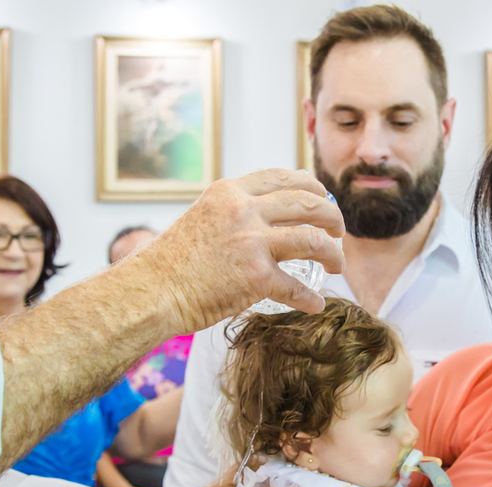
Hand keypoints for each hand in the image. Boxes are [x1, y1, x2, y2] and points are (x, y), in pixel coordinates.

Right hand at [142, 169, 345, 333]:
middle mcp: (243, 211)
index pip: (282, 177)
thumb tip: (266, 216)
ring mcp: (252, 243)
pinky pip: (298, 288)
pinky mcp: (257, 277)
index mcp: (230, 192)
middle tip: (339, 231)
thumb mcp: (203, 217)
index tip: (323, 198)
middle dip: (332, 217)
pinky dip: (311, 299)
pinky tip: (316, 304)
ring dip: (333, 253)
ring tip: (338, 264)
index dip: (311, 186)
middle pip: (307, 204)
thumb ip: (234, 212)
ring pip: (313, 240)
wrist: (152, 290)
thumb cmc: (173, 261)